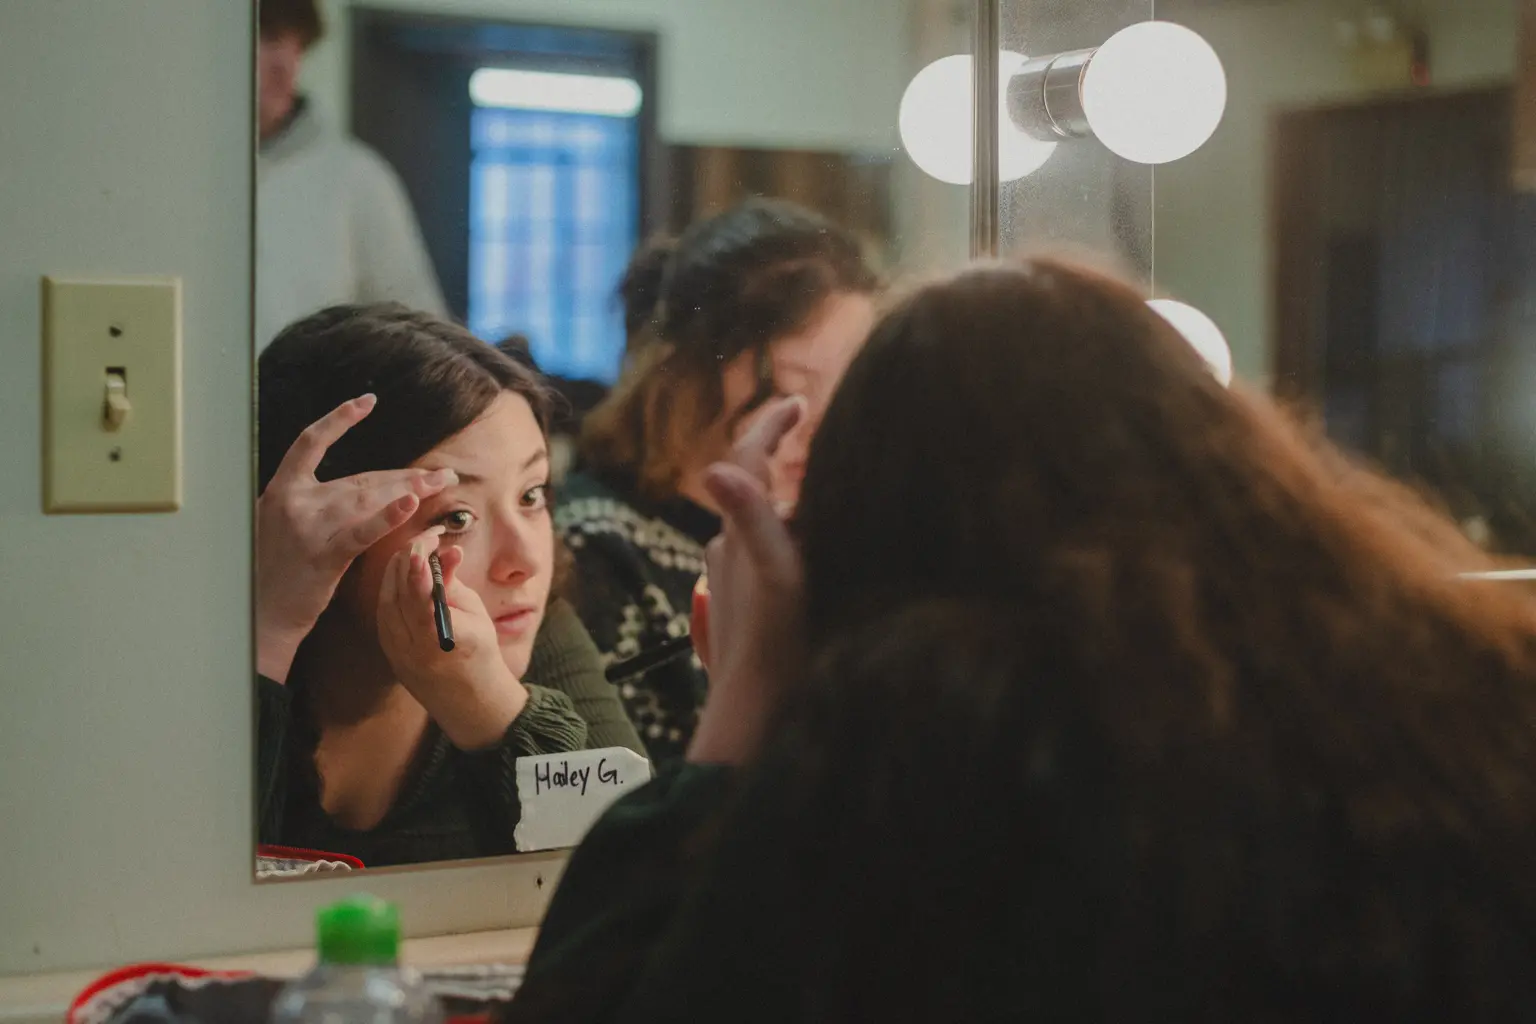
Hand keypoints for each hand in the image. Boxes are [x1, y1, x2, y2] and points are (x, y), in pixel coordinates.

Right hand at [255, 394, 457, 682]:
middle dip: (404, 475)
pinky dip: (388, 516)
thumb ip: (310, 502)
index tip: (367, 401)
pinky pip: (361, 531)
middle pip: (359, 479)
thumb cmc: (274, 572)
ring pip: (368, 499)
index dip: (339, 419)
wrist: (261, 614)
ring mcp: (307, 527)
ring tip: (441, 484)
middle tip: (442, 473)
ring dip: (410, 491)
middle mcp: (293, 501)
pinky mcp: (324, 555)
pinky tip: (412, 503)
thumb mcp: (280, 525)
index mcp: (281, 490)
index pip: (310, 442)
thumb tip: (352, 487)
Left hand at [375, 528, 528, 749]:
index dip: (419, 566)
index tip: (425, 542)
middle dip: (409, 559)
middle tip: (426, 537)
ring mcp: (394, 650)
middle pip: (398, 592)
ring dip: (398, 569)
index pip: (419, 597)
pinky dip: (393, 587)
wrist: (468, 703)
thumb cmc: (481, 655)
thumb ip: (454, 584)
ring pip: (386, 597)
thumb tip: (447, 550)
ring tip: (416, 550)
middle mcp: (411, 647)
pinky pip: (384, 609)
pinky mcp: (387, 649)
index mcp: (440, 640)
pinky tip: (404, 573)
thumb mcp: (476, 616)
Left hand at [689, 397, 806, 765]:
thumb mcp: (776, 575)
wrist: (754, 713)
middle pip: (756, 489)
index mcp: (739, 532)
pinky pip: (762, 560)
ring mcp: (730, 579)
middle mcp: (728, 549)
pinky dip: (787, 548)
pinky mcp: (737, 606)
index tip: (799, 401)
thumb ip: (753, 517)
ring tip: (836, 509)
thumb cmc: (775, 643)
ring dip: (790, 512)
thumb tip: (719, 468)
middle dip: (788, 467)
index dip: (772, 424)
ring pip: (760, 528)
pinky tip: (816, 565)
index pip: (749, 457)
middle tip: (830, 451)